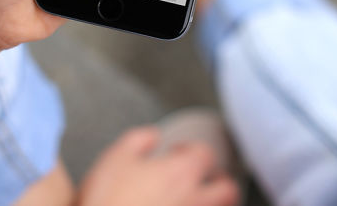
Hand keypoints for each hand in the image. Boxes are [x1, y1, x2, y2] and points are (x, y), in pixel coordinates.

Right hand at [77, 127, 238, 205]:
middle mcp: (195, 200)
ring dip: (212, 203)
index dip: (192, 149)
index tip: (178, 152)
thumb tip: (152, 136)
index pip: (205, 154)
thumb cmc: (108, 203)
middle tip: (204, 179)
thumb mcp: (116, 157)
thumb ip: (139, 139)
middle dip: (218, 182)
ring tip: (196, 200)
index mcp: (182, 173)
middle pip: (228, 190)